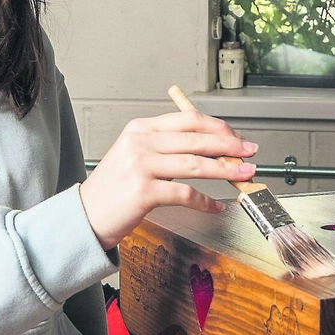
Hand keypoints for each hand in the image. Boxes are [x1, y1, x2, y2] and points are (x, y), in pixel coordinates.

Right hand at [79, 111, 256, 250]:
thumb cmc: (114, 190)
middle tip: (250, 152)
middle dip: (229, 145)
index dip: (219, 127)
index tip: (237, 137)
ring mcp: (141, 166)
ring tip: (243, 175)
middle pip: (196, 138)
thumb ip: (167, 148)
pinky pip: (185, 194)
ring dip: (225, 170)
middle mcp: (140, 143)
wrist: (85, 215)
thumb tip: (212, 151)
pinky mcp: (144, 192)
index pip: (188, 119)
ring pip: (195, 164)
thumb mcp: (135, 156)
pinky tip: (215, 206)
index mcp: (140, 129)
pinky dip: (205, 201)